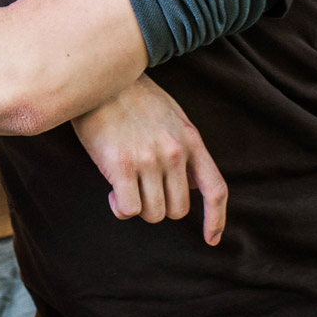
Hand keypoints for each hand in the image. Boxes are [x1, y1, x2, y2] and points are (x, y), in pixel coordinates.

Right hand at [70, 74, 227, 244]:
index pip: (215, 189)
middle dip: (159, 207)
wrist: (99, 77)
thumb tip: (194, 185)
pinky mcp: (121, 165)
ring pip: (152, 213)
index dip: (216, 219)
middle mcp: (174, 153)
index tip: (211, 239)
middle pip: (177, 209)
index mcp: (191, 140)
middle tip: (141, 190)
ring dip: (138, 207)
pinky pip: (128, 210)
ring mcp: (148, 160)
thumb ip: (186, 148)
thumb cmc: (133, 97)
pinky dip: (120, 208)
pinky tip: (112, 193)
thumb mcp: (171, 116)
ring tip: (124, 186)